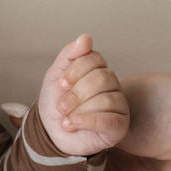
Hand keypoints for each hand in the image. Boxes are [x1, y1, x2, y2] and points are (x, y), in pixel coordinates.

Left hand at [36, 34, 129, 156]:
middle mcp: (112, 85)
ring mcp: (119, 105)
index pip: (95, 59)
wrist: (52, 132)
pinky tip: (72, 124)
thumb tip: (86, 37)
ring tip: (66, 118)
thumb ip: (70, 55)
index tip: (61, 84)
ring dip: (78, 110)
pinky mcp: (119, 126)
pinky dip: (86, 121)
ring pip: (105, 99)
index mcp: (99, 69)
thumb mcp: (56, 75)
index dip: (74, 71)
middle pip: (101, 79)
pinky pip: (109, 120)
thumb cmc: (56, 103)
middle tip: (62, 105)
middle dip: (75, 93)